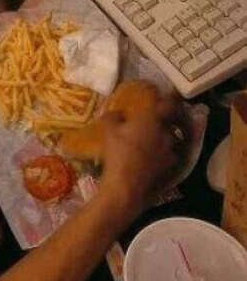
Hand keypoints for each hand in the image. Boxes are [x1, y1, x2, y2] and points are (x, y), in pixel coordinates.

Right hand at [99, 93, 187, 222]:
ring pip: (171, 140)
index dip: (170, 98)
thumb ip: (113, 117)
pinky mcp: (171, 168)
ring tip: (153, 142)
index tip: (170, 94)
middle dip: (165, 121)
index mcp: (152, 119)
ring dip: (164, 139)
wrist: (127, 186)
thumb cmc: (117, 153)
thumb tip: (118, 113)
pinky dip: (163, 156)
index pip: (168, 103)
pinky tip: (152, 160)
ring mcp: (171, 152)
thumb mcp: (108, 130)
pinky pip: (169, 157)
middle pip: (171, 122)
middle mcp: (166, 133)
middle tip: (156, 121)